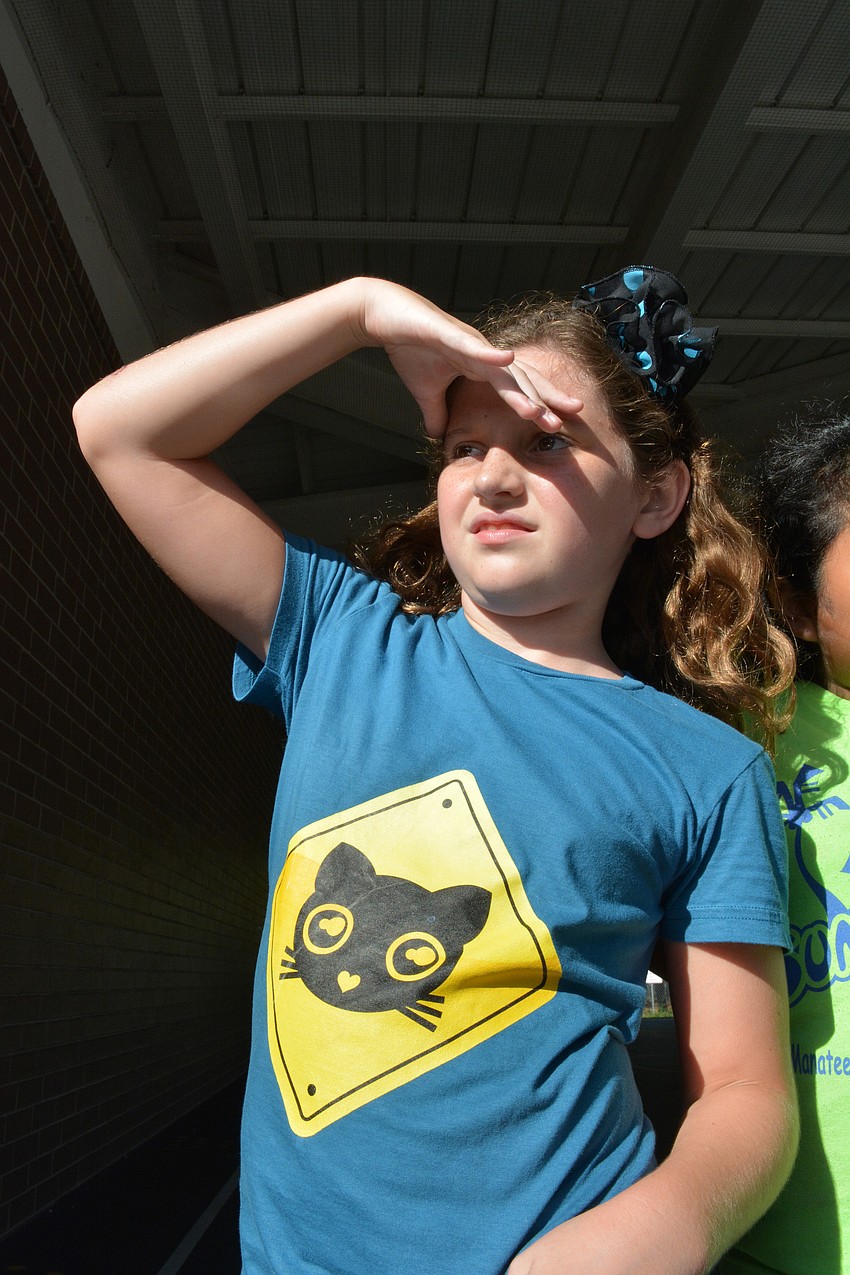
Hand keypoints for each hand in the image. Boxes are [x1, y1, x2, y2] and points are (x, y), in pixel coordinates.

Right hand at [353, 279, 583, 436]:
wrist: (383, 316)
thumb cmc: (409, 348)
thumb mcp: (425, 392)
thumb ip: (437, 413)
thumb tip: (439, 438)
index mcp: (482, 367)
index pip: (518, 389)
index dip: (540, 404)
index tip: (561, 423)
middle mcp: (484, 354)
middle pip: (522, 379)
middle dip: (548, 397)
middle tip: (574, 413)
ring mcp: (469, 343)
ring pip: (503, 370)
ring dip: (523, 390)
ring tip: (540, 410)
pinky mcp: (449, 334)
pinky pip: (473, 347)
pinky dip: (491, 354)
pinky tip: (508, 359)